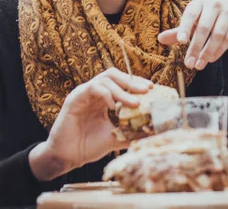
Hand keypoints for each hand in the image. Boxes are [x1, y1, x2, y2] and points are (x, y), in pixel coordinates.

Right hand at [29, 68, 151, 180]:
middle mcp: (94, 92)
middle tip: (147, 90)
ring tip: (135, 102)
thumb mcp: (115, 137)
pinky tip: (113, 106)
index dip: (137, 82)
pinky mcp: (74, 98)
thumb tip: (153, 132)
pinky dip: (106, 94)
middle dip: (133, 81)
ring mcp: (83, 93)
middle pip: (115, 76)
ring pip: (106, 80)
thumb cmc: (88, 147)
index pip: (122, 82)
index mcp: (103, 98)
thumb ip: (131, 132)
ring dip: (122, 90)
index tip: (152, 88)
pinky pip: (92, 88)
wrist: (66, 159)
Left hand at [157, 0, 227, 70]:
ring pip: (217, 34)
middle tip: (189, 64)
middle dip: (196, 47)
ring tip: (199, 65)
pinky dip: (220, 50)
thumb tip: (160, 39)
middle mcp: (213, 5)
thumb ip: (179, 30)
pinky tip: (211, 58)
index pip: (190, 15)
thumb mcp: (193, 19)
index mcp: (198, 4)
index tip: (181, 42)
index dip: (185, 28)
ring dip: (208, 52)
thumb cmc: (206, 15)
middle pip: (204, 28)